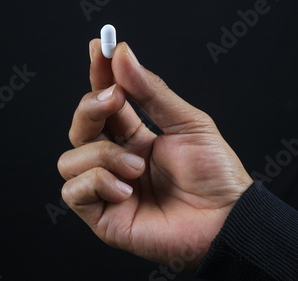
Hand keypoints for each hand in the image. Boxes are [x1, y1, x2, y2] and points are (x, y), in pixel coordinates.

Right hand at [57, 39, 252, 268]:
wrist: (227, 220)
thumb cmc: (214, 174)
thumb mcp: (188, 122)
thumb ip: (151, 91)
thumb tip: (123, 55)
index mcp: (134, 137)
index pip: (105, 103)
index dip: (98, 76)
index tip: (99, 49)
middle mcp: (116, 160)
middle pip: (80, 127)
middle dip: (90, 107)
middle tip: (114, 98)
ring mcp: (107, 188)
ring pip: (70, 159)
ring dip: (102, 155)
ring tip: (136, 168)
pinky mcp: (103, 216)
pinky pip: (73, 192)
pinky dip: (97, 183)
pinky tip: (127, 190)